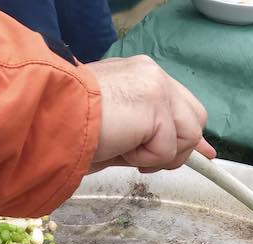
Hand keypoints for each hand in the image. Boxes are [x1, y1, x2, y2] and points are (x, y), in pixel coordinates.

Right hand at [86, 55, 215, 173]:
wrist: (50, 119)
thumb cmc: (73, 129)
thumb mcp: (123, 133)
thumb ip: (157, 135)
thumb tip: (201, 153)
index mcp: (142, 76)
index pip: (183, 105)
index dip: (187, 133)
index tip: (201, 154)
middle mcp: (152, 75)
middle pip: (196, 119)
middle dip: (177, 148)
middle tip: (142, 159)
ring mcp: (157, 87)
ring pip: (188, 136)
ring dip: (156, 155)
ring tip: (124, 148)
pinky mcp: (156, 106)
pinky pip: (167, 151)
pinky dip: (142, 160)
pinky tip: (119, 146)